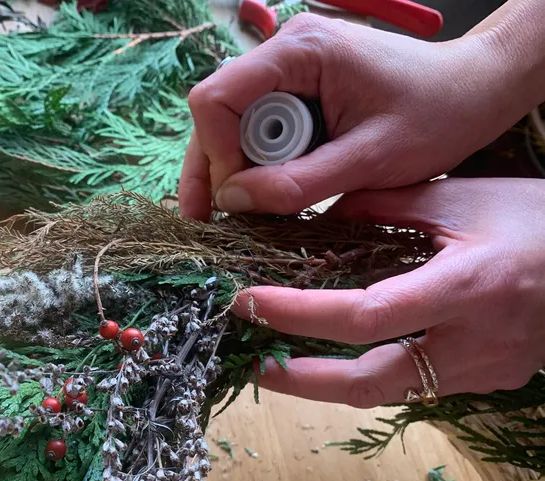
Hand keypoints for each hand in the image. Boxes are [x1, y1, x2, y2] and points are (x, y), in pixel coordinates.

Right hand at [179, 13, 535, 220]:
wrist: (476, 92)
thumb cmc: (437, 116)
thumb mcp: (368, 160)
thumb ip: (296, 183)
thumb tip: (230, 200)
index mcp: (299, 52)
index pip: (216, 98)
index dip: (216, 153)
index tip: (238, 198)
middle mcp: (284, 50)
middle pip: (217, 113)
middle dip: (218, 167)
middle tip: (222, 219)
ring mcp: (289, 67)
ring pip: (232, 123)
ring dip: (238, 167)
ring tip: (247, 211)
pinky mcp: (297, 86)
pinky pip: (258, 126)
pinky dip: (259, 162)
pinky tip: (270, 190)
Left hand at [233, 178, 544, 407]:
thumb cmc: (535, 219)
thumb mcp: (460, 197)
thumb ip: (384, 204)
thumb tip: (320, 214)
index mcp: (465, 287)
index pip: (363, 316)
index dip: (297, 315)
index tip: (248, 304)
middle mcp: (473, 342)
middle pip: (370, 384)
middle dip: (302, 383)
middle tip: (253, 365)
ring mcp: (484, 370)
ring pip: (391, 393)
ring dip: (331, 384)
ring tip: (282, 365)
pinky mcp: (489, 379)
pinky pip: (418, 386)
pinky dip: (373, 373)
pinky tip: (341, 357)